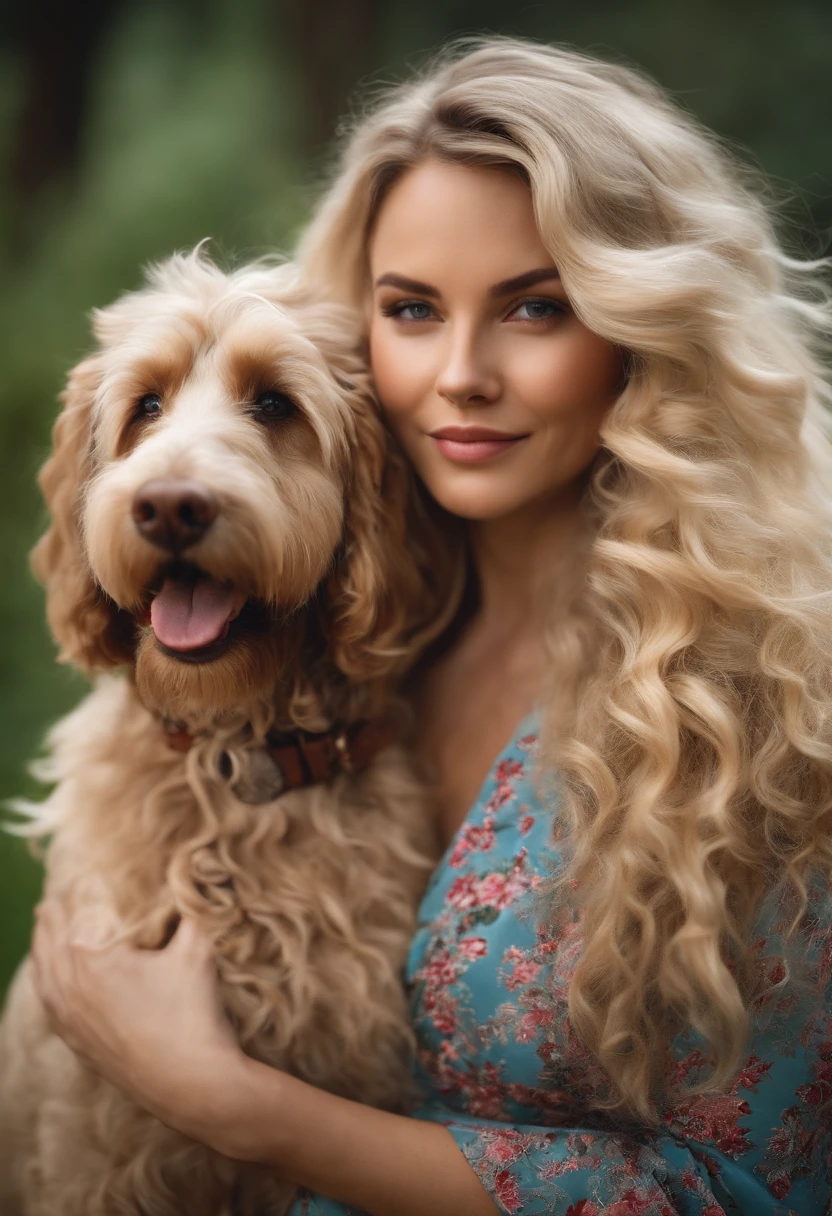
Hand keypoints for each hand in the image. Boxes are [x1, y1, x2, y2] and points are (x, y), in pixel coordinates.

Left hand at [31, 898, 244, 1143]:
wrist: (192, 1084)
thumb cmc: (192, 1014)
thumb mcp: (197, 949)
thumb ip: (191, 909)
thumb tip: (193, 880)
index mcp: (90, 957)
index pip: (74, 908)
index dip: (81, 886)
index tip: (88, 870)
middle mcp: (68, 987)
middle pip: (50, 937)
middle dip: (57, 912)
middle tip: (62, 892)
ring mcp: (68, 1020)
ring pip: (42, 971)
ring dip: (44, 944)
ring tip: (47, 923)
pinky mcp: (76, 1044)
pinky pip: (48, 1002)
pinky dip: (45, 979)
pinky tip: (51, 976)